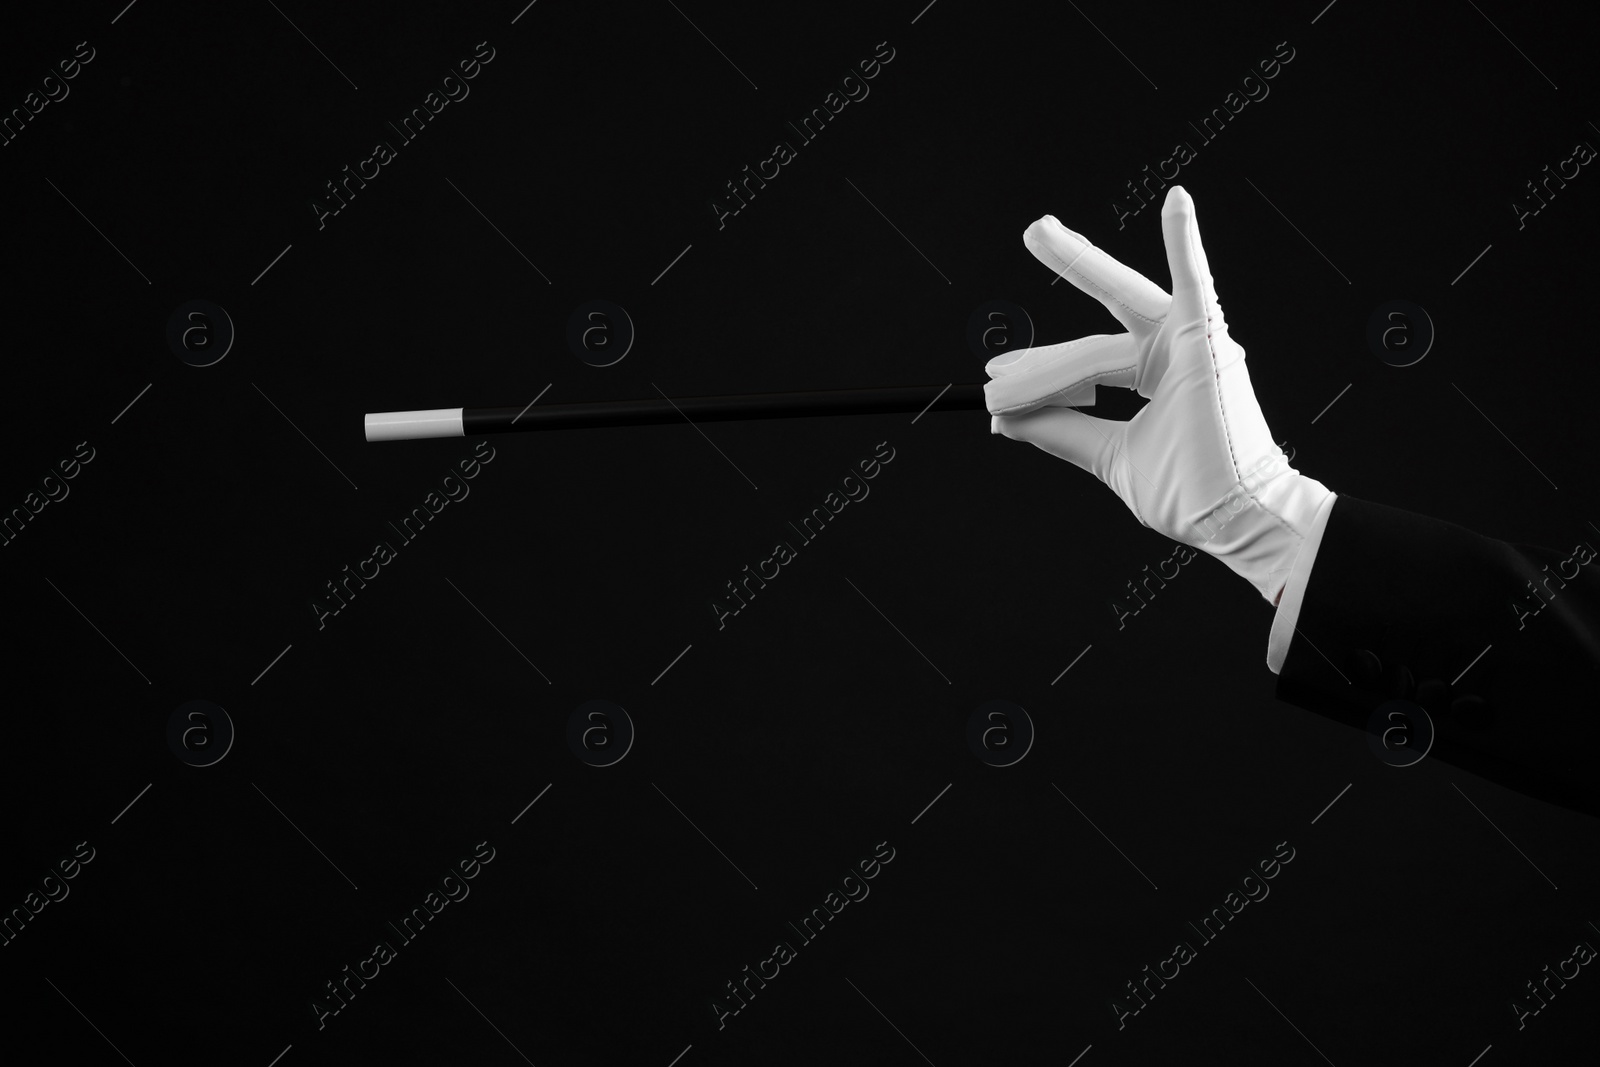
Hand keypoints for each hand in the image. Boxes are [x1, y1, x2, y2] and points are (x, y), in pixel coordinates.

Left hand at [985, 185, 1331, 604]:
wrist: (1235, 518)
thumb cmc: (1190, 493)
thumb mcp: (1108, 456)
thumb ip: (1060, 431)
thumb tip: (1003, 417)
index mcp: (1155, 377)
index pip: (1086, 363)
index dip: (1040, 372)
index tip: (995, 382)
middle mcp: (1172, 353)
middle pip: (1102, 318)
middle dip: (1067, 274)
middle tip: (1033, 230)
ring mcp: (1191, 343)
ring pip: (1114, 317)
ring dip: (1072, 289)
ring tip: (1032, 257)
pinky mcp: (1206, 342)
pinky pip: (1194, 284)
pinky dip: (1185, 243)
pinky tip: (1175, 202)